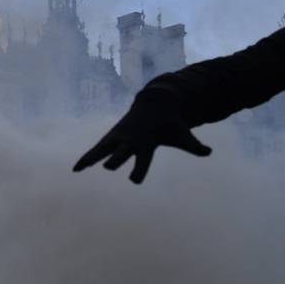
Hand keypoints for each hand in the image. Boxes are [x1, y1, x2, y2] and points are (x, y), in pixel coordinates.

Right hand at [73, 88, 211, 182]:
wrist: (156, 102)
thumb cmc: (170, 124)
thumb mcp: (182, 134)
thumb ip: (194, 146)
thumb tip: (209, 152)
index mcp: (146, 141)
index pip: (142, 159)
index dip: (138, 170)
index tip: (134, 181)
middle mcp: (130, 139)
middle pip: (121, 152)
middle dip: (115, 160)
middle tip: (110, 167)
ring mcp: (119, 137)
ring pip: (102, 149)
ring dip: (92, 158)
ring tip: (77, 169)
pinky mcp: (111, 137)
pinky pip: (96, 150)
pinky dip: (86, 158)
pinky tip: (75, 169)